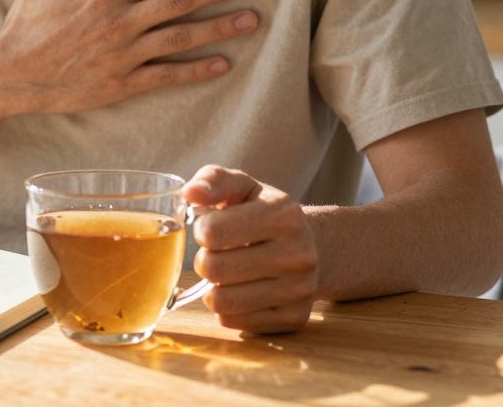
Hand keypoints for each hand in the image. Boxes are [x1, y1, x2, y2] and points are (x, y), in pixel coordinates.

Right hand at [0, 0, 261, 117]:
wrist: (10, 75)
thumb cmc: (26, 24)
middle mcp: (120, 21)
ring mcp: (124, 54)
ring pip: (182, 37)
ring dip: (220, 27)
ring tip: (252, 18)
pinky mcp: (122, 83)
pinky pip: (167, 75)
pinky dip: (196, 70)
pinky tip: (223, 64)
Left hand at [183, 165, 318, 333]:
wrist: (313, 247)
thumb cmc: (263, 213)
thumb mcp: (243, 187)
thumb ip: (213, 181)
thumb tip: (189, 194)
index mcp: (283, 214)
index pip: (213, 232)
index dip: (202, 231)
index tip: (211, 229)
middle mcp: (298, 254)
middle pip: (215, 269)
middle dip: (204, 261)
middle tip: (215, 254)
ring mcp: (299, 289)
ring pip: (222, 302)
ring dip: (213, 288)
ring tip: (226, 274)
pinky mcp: (294, 317)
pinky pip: (234, 321)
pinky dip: (227, 308)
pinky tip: (240, 291)